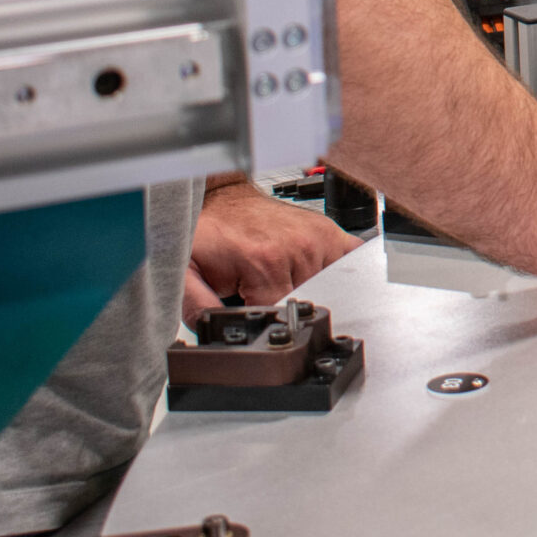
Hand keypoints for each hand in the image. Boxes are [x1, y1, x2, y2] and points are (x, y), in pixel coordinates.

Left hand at [186, 176, 363, 318]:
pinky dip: (340, 273)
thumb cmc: (208, 234)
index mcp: (266, 261)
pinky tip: (317, 272)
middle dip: (282, 304)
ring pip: (326, 290)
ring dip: (308, 290)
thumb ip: (198, 308)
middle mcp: (299, 248)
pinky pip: (350, 262)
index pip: (279, 315)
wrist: (223, 202)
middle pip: (304, 303)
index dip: (262, 318)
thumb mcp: (186, 273)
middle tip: (258, 288)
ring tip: (282, 277)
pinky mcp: (330, 232)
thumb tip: (215, 334)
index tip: (247, 305)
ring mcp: (318, 239)